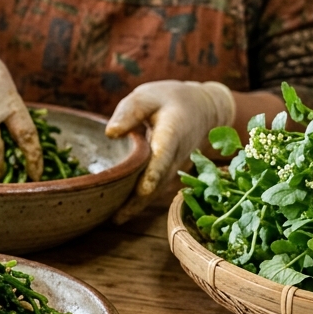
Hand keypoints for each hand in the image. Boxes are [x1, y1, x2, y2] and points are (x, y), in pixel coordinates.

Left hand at [106, 80, 235, 220]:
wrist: (203, 111)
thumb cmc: (170, 100)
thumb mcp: (149, 96)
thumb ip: (130, 111)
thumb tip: (110, 133)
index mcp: (172, 133)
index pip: (164, 156)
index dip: (154, 173)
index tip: (143, 190)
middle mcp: (176, 157)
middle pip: (157, 182)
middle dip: (137, 199)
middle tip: (112, 214)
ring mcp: (174, 170)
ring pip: (155, 192)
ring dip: (136, 206)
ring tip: (109, 217)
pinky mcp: (168, 176)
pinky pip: (153, 192)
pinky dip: (137, 203)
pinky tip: (117, 214)